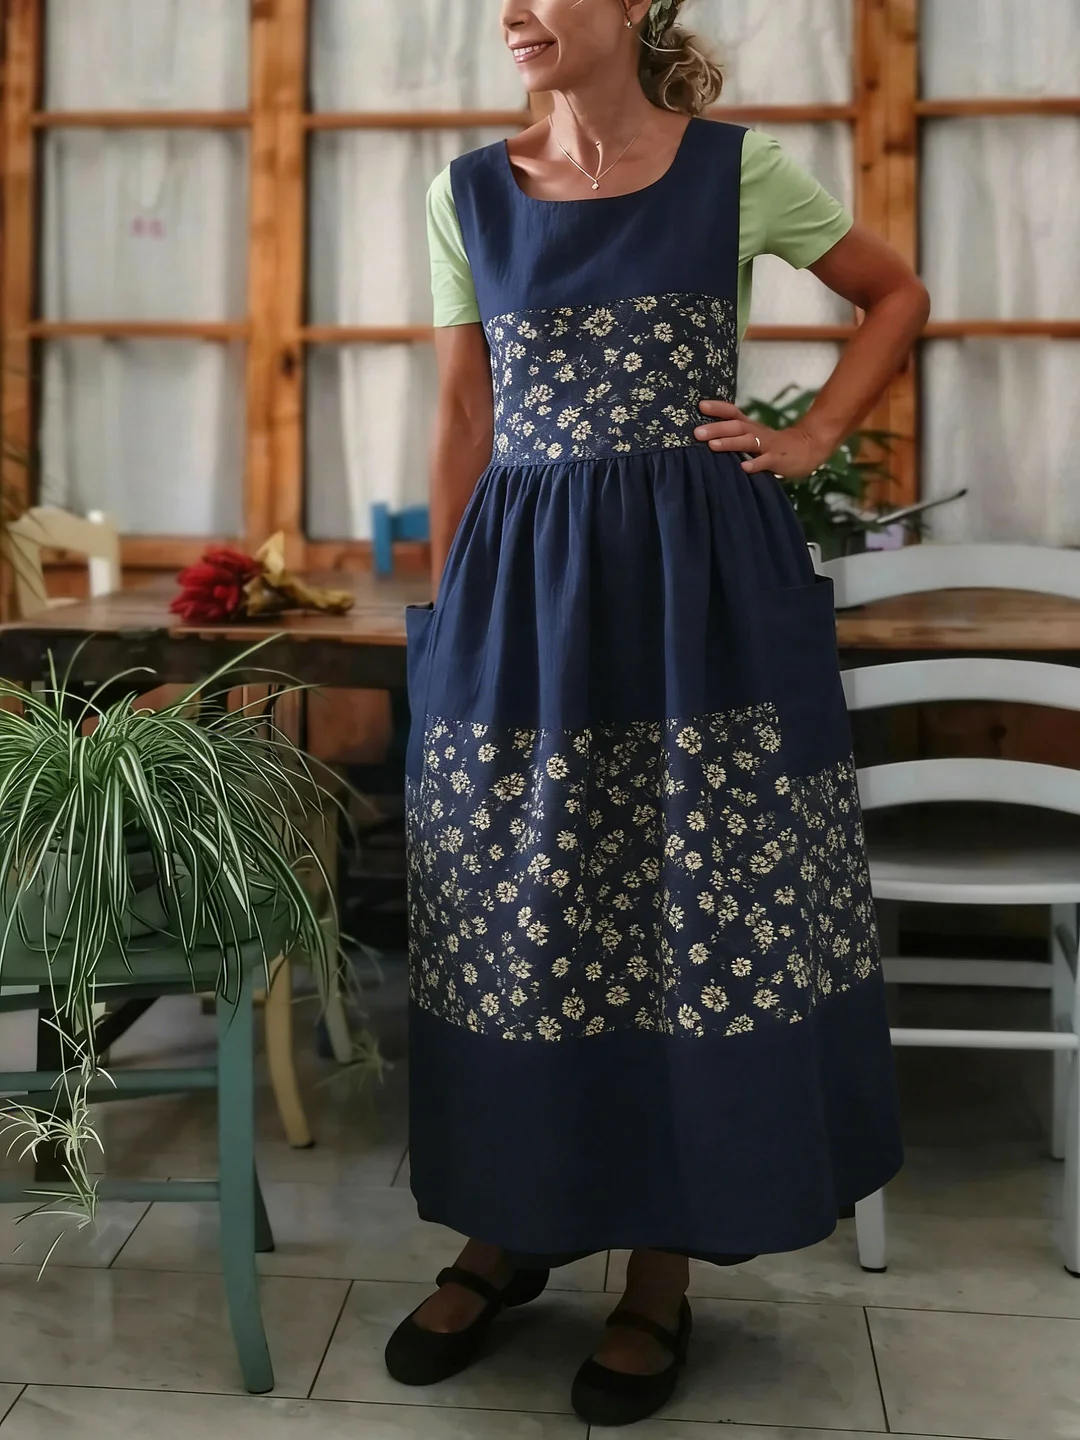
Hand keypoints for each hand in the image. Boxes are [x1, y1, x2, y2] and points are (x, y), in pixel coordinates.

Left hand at [694, 400, 830, 478]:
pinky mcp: (778, 460)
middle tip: (697, 432)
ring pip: (748, 442)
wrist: (809, 448)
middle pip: (736, 426)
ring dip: (730, 443)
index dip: (718, 408)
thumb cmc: (775, 445)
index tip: (700, 405)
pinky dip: (755, 465)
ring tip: (713, 445)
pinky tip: (744, 468)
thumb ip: (737, 437)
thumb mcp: (756, 437)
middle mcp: (758, 433)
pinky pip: (766, 462)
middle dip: (716, 428)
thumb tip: (708, 437)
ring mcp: (768, 446)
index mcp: (751, 427)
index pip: (733, 413)